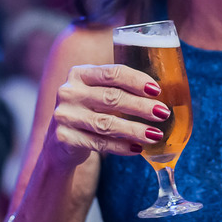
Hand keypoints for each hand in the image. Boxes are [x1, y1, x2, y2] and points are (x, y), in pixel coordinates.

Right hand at [40, 63, 167, 170]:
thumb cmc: (87, 112)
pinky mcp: (64, 138)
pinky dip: (121, 146)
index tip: (156, 90)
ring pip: (106, 123)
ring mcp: (64, 115)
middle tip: (162, 113)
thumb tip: (158, 93)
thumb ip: (118, 88)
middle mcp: (68, 92)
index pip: (112, 73)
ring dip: (135, 129)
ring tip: (155, 135)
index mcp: (79, 74)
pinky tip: (137, 148)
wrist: (59, 142)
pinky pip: (99, 143)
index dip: (136, 81)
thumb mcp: (96, 94)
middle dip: (141, 106)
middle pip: (111, 97)